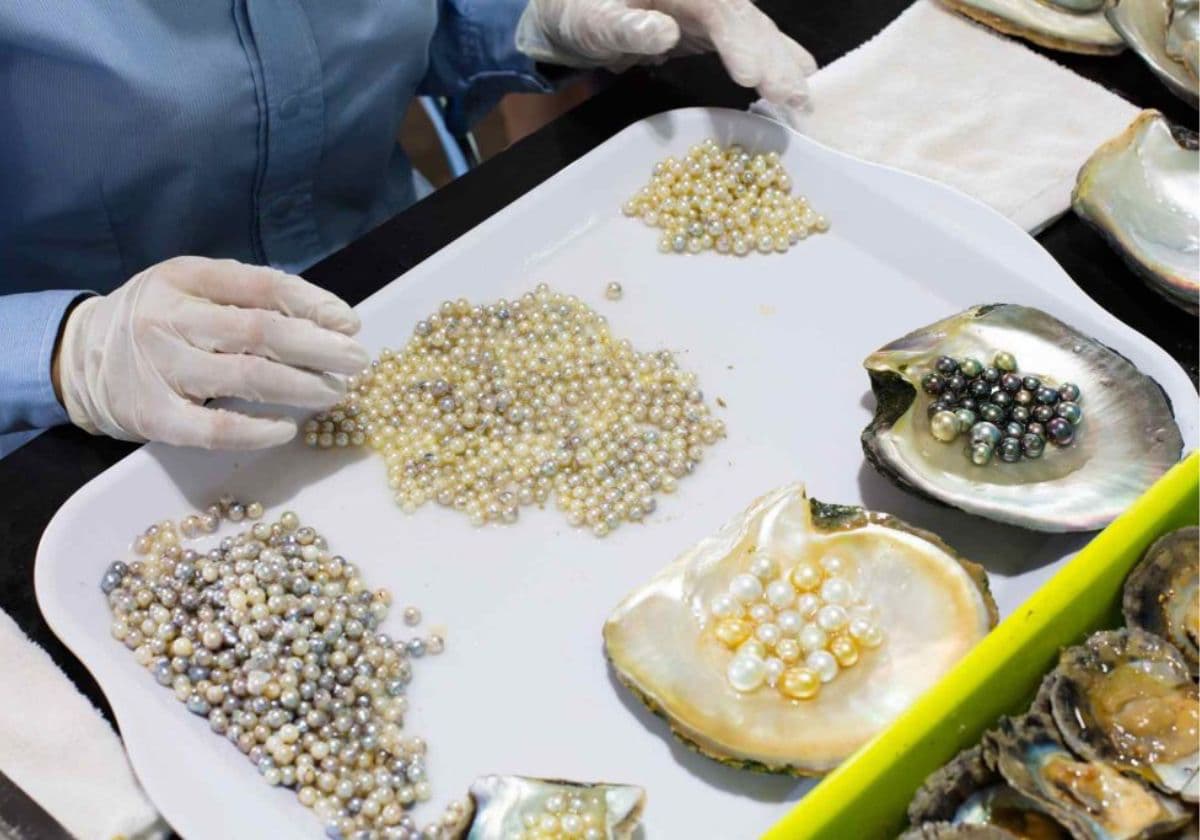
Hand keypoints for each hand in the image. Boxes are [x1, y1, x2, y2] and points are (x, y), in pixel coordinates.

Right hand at [54, 256, 368, 448]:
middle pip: (261, 331)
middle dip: (320, 348)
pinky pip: (214, 428)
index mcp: (187, 277)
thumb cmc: (157, 320)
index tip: (349, 324)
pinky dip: (256, 431)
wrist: (76, 357)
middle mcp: (171, 317)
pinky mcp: (153, 415)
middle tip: (357, 362)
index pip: (263, 285)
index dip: (314, 304)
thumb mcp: (192, 288)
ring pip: (245, 376)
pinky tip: (286, 429)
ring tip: (334, 392)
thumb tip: (328, 321)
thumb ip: (249, 296)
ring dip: (301, 386)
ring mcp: (161, 367)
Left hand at [517, 0, 816, 119]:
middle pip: (747, 18)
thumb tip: (663, 34)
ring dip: (782, 64)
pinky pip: (751, 41)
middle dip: (772, 58)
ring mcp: (712, 7)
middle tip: (793, 98)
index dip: (739, 40)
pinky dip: (775, 62)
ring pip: (756, 29)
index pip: (718, 7)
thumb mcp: (589, 20)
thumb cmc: (577, 12)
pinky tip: (797, 84)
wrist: (574, 10)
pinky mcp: (715, 27)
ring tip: (803, 100)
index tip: (750, 76)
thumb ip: (622, 26)